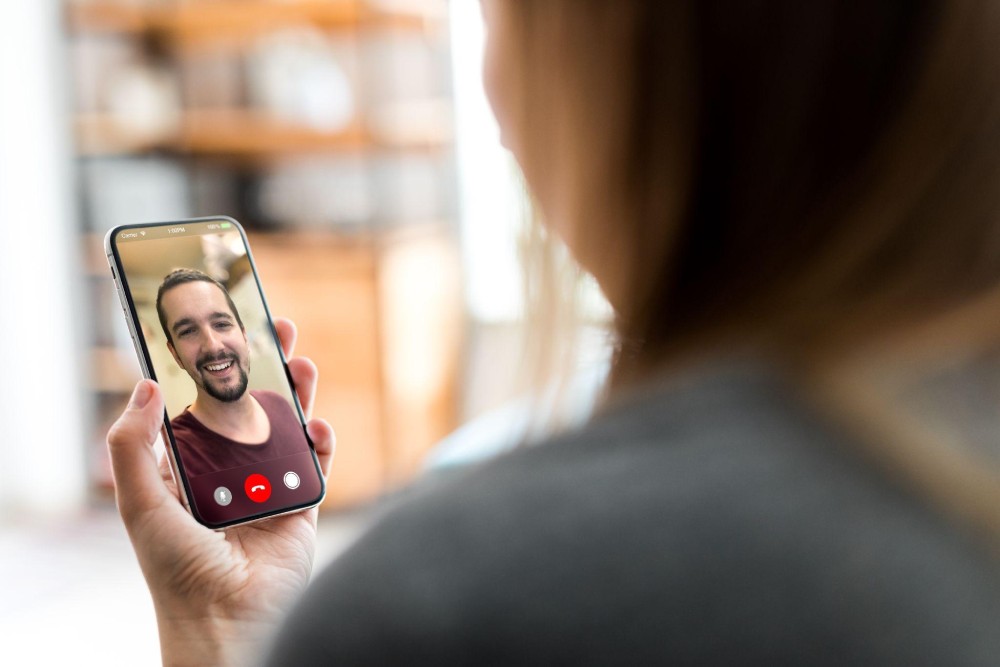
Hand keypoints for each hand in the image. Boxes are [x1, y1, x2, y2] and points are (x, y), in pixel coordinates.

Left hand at [107, 318, 334, 666]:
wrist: (226, 619)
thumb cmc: (176, 568)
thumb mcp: (139, 500)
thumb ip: (133, 444)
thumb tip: (148, 386)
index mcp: (188, 467)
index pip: (201, 405)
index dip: (213, 369)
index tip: (223, 332)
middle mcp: (229, 472)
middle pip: (251, 407)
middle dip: (265, 368)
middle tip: (275, 329)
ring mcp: (268, 487)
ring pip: (287, 428)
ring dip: (297, 394)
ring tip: (302, 361)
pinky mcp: (301, 506)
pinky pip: (315, 466)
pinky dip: (320, 443)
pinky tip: (317, 428)